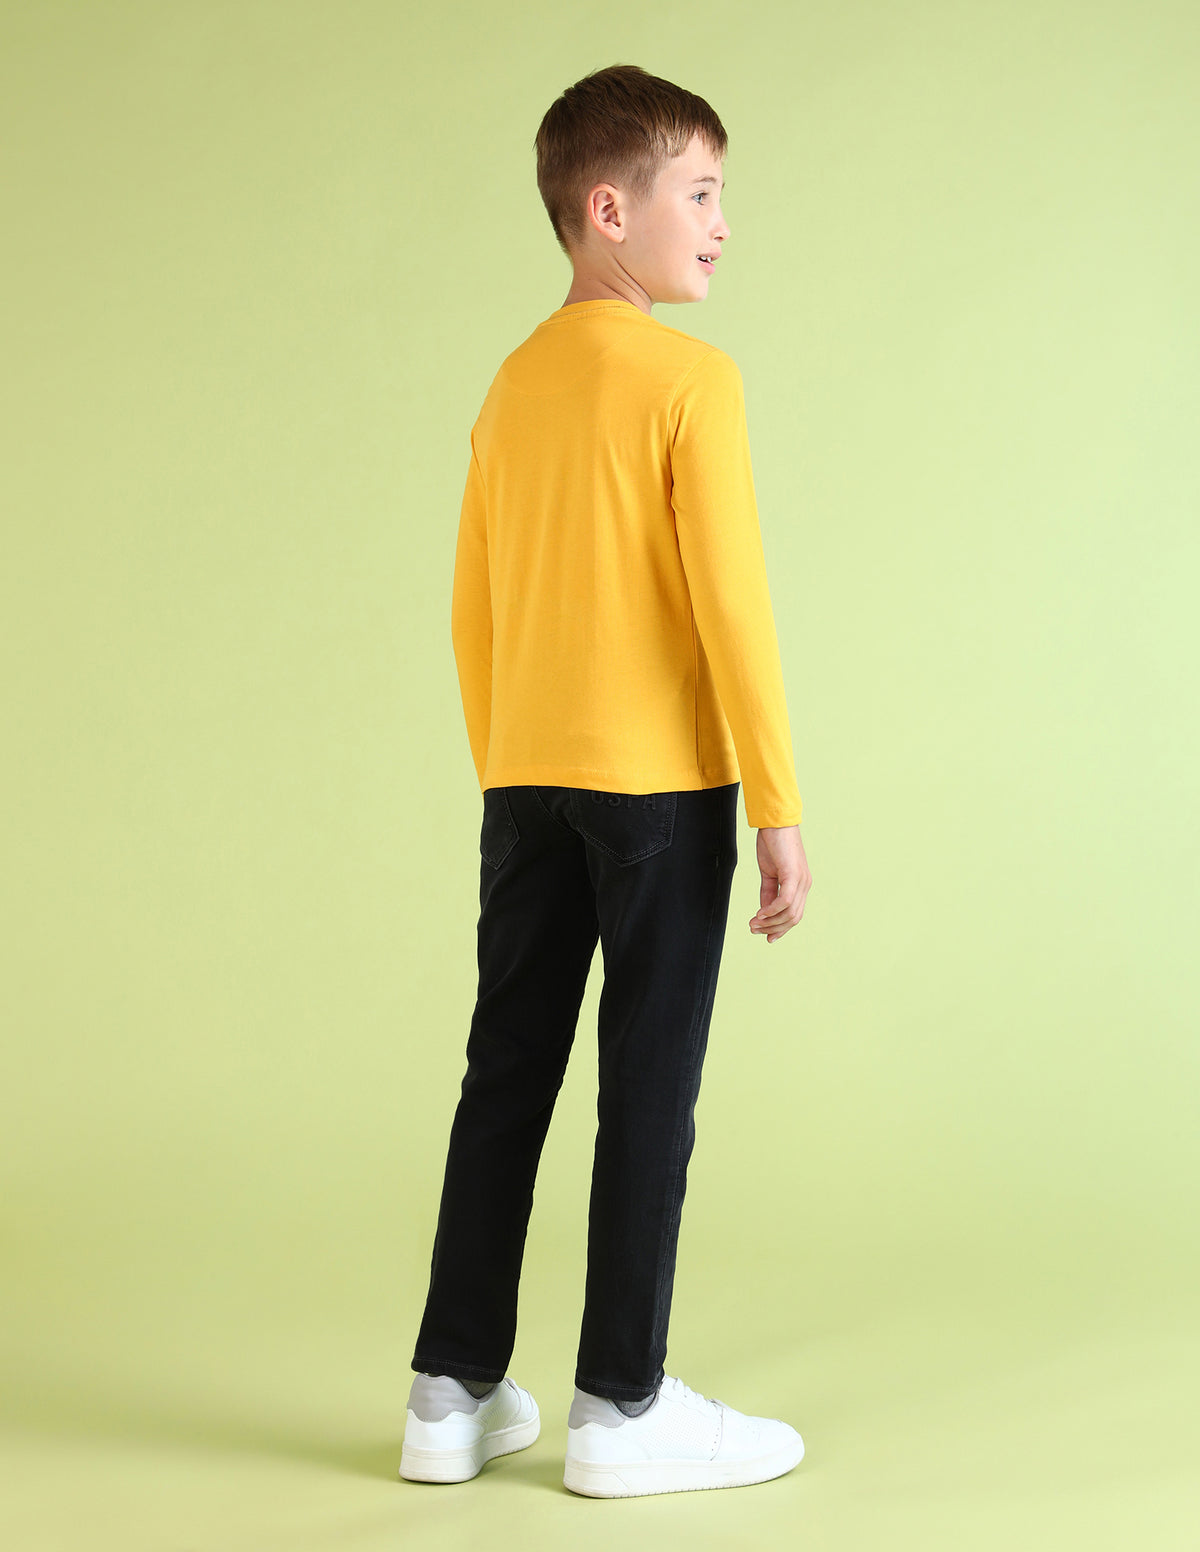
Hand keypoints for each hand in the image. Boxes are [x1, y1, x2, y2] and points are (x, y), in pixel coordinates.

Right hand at [749, 825, 810, 943]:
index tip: (765, 936)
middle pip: (793, 918)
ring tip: (753, 924)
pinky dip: (771, 910)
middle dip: (773, 928)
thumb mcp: (769, 873)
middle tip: (754, 930)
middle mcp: (805, 885)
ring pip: (789, 913)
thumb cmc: (773, 844)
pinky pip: (784, 901)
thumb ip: (768, 892)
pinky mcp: (793, 874)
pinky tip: (759, 914)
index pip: (794, 914)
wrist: (775, 822)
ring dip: (770, 922)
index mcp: (801, 885)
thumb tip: (764, 912)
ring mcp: (801, 880)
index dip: (780, 928)